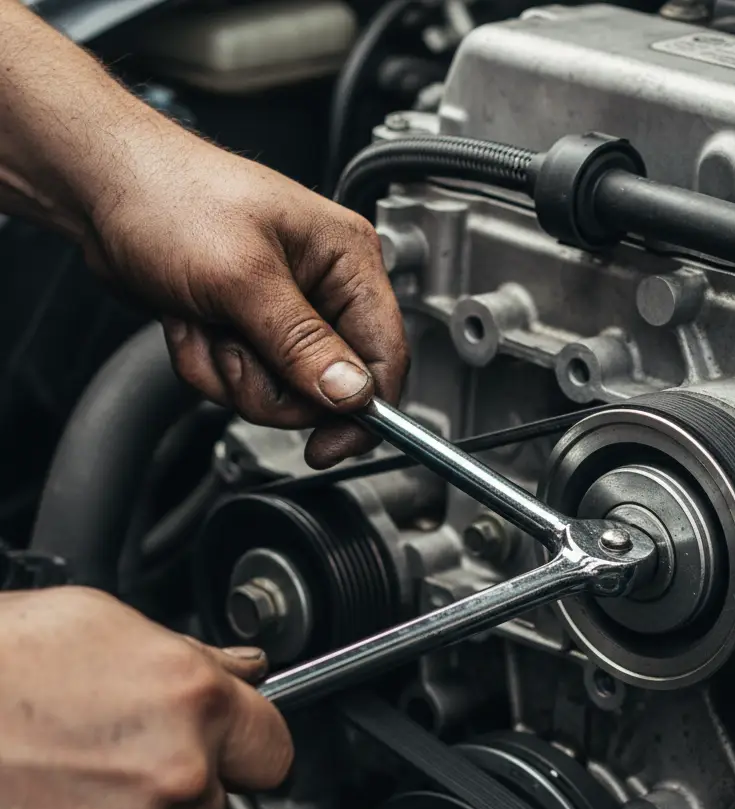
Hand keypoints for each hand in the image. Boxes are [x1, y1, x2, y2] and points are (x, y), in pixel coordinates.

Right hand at [0, 587, 291, 808]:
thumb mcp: (103, 622)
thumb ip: (193, 656)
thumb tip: (242, 669)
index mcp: (193, 700)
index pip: (273, 745)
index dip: (252, 741)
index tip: (238, 742)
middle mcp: (177, 773)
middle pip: (222, 795)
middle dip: (190, 776)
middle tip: (128, 750)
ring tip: (78, 775)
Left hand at [85, 133, 408, 467]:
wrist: (100, 190)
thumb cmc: (171, 198)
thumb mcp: (242, 276)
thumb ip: (302, 343)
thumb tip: (353, 393)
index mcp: (346, 261)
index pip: (385, 353)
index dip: (365, 408)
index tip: (330, 444)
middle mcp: (323, 290)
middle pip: (328, 388)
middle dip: (272, 383)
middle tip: (236, 347)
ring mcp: (284, 315)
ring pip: (281, 393)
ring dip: (232, 373)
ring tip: (207, 323)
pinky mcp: (248, 331)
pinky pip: (242, 384)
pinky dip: (207, 365)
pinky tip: (191, 324)